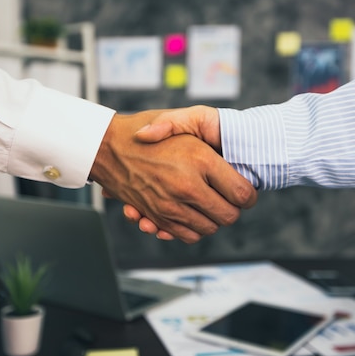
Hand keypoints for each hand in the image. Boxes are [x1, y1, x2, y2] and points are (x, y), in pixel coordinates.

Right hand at [113, 106, 234, 239]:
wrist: (105, 146)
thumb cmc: (144, 130)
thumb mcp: (180, 120)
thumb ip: (211, 136)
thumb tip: (231, 161)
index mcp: (199, 160)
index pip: (242, 193)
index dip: (249, 195)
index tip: (245, 191)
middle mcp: (186, 186)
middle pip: (228, 216)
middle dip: (233, 209)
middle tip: (228, 198)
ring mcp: (170, 205)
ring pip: (209, 229)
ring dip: (213, 220)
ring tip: (209, 203)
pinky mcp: (157, 217)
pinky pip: (186, 235)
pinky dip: (193, 229)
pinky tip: (191, 212)